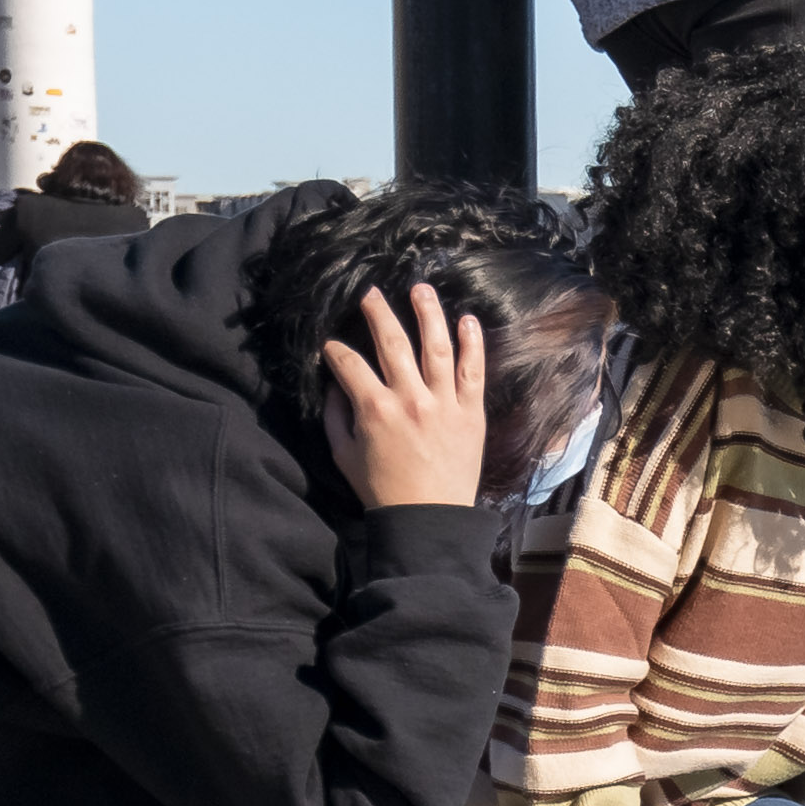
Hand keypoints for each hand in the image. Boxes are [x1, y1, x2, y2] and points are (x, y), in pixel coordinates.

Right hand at [316, 278, 495, 512]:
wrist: (429, 516)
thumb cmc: (382, 488)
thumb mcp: (343, 454)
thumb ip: (334, 416)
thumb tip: (333, 384)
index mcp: (374, 409)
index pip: (349, 363)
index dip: (335, 349)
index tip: (330, 343)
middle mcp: (410, 399)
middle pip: (392, 343)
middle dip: (378, 313)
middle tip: (370, 292)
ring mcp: (445, 403)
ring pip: (436, 347)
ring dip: (429, 314)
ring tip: (421, 289)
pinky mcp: (472, 412)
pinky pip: (474, 371)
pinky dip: (472, 344)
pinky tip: (468, 320)